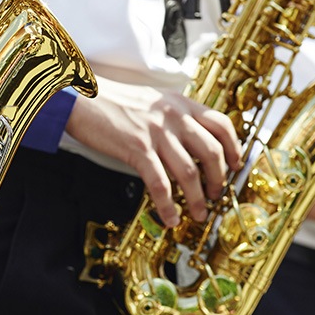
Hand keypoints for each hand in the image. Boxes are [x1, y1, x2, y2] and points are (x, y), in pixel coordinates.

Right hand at [65, 75, 240, 227]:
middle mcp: (173, 117)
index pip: (221, 124)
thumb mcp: (152, 100)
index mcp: (179, 103)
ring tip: (198, 213)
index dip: (233, 148)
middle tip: (216, 195)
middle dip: (219, 180)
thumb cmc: (112, 101)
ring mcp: (156, 133)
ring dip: (198, 199)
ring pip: (190, 172)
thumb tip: (189, 141)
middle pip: (211, 152)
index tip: (234, 165)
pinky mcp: (137, 149)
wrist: (80, 97)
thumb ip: (173, 116)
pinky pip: (160, 184)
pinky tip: (170, 217)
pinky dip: (168, 205)